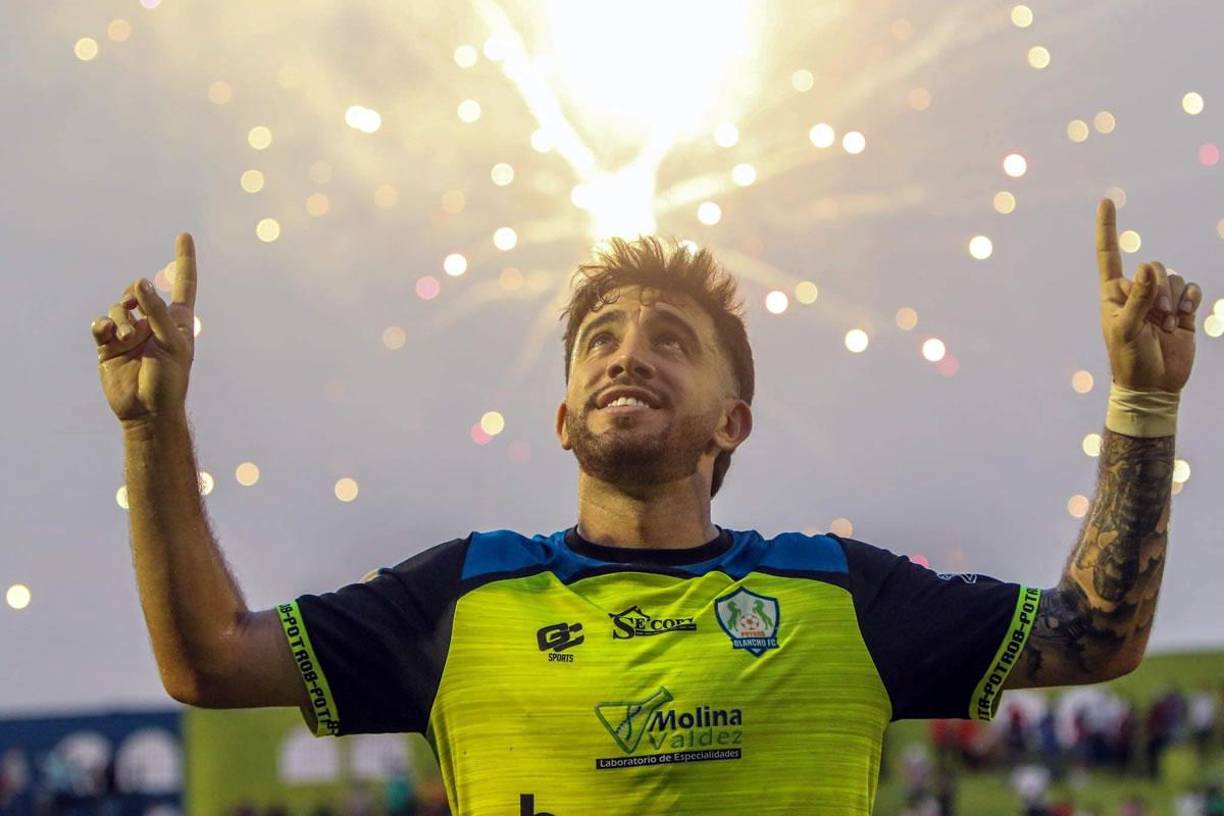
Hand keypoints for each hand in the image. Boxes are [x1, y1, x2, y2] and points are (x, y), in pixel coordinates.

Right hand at [92, 234, 198, 425]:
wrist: (147, 411)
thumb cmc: (169, 380)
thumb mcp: (172, 344)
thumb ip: (157, 312)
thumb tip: (140, 281)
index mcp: (178, 320)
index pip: (183, 283)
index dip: (183, 259)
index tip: (184, 235)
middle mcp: (153, 322)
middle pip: (139, 292)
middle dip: (137, 300)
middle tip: (138, 322)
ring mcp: (130, 332)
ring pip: (118, 306)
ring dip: (120, 318)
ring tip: (126, 339)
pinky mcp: (109, 345)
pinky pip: (101, 324)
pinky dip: (103, 326)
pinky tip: (108, 336)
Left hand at [1096, 199, 1201, 392]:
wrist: (1153, 385)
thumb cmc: (1129, 359)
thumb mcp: (1127, 328)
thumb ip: (1139, 297)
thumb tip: (1147, 267)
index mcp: (1113, 293)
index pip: (1109, 255)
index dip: (1107, 229)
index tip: (1106, 201)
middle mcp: (1136, 291)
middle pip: (1153, 266)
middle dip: (1160, 289)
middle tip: (1159, 316)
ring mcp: (1159, 299)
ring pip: (1174, 278)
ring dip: (1175, 299)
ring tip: (1169, 324)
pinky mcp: (1181, 309)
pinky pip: (1191, 288)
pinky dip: (1191, 299)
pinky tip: (1184, 318)